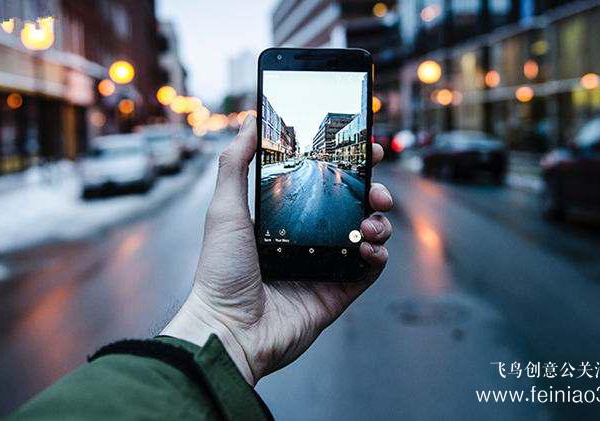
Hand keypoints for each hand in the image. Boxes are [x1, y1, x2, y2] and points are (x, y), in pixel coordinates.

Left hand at [161, 116, 392, 384]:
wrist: (229, 331)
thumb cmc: (221, 271)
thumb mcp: (224, 209)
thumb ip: (235, 164)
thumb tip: (249, 122)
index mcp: (285, 218)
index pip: (323, 183)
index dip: (347, 166)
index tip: (366, 151)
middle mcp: (308, 238)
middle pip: (352, 207)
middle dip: (372, 193)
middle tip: (377, 191)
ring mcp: (325, 266)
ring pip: (366, 235)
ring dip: (378, 223)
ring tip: (370, 224)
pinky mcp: (338, 292)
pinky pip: (369, 270)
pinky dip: (378, 256)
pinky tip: (371, 248)